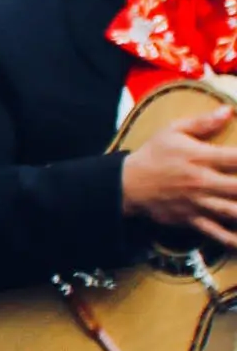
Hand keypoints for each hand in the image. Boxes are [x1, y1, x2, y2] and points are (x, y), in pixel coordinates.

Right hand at [121, 107, 236, 248]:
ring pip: (231, 212)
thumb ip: (204, 122)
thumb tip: (229, 111)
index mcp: (202, 158)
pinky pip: (214, 232)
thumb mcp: (174, 130)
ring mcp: (197, 204)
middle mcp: (203, 183)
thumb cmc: (152, 155)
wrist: (125, 186)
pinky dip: (231, 239)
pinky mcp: (190, 219)